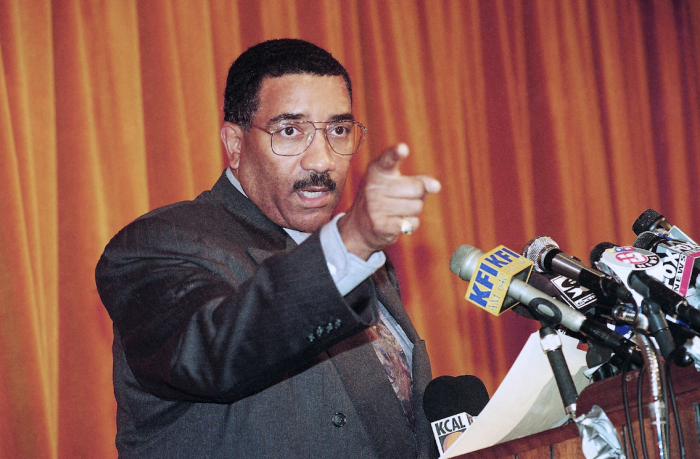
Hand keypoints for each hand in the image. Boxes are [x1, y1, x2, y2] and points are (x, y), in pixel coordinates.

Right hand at [338, 144, 440, 259]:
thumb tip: (436, 186)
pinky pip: (412, 223)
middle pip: (417, 188)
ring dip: (414, 211)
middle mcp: (373, 186)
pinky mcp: (379, 225)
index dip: (396, 153)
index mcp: (377, 170)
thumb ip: (419, 180)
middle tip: (403, 198)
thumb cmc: (386, 198)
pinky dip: (410, 224)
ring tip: (398, 210)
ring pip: (417, 207)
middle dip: (418, 195)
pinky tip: (397, 222)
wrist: (361, 225)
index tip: (403, 148)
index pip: (388, 160)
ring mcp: (374, 206)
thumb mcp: (399, 183)